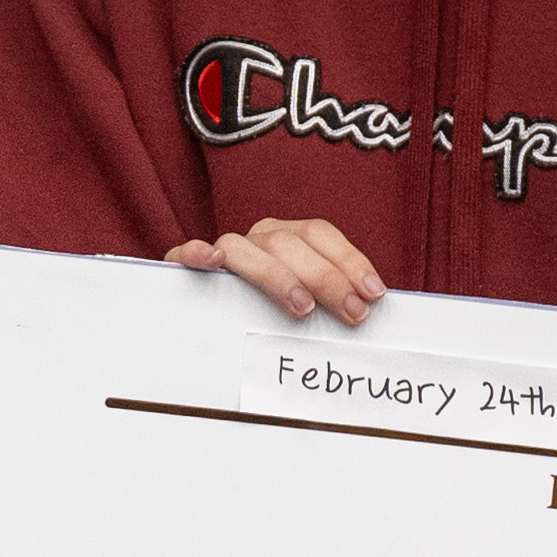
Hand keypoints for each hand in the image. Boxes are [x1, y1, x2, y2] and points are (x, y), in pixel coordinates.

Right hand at [170, 215, 386, 325]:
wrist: (200, 321)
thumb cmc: (267, 319)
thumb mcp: (303, 308)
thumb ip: (329, 305)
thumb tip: (369, 314)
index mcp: (288, 240)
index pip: (321, 235)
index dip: (349, 260)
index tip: (373, 293)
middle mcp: (257, 239)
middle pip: (291, 243)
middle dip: (327, 278)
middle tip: (352, 313)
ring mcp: (223, 252)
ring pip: (247, 248)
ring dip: (277, 275)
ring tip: (302, 308)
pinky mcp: (184, 268)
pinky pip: (186, 253)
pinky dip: (198, 253)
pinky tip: (213, 261)